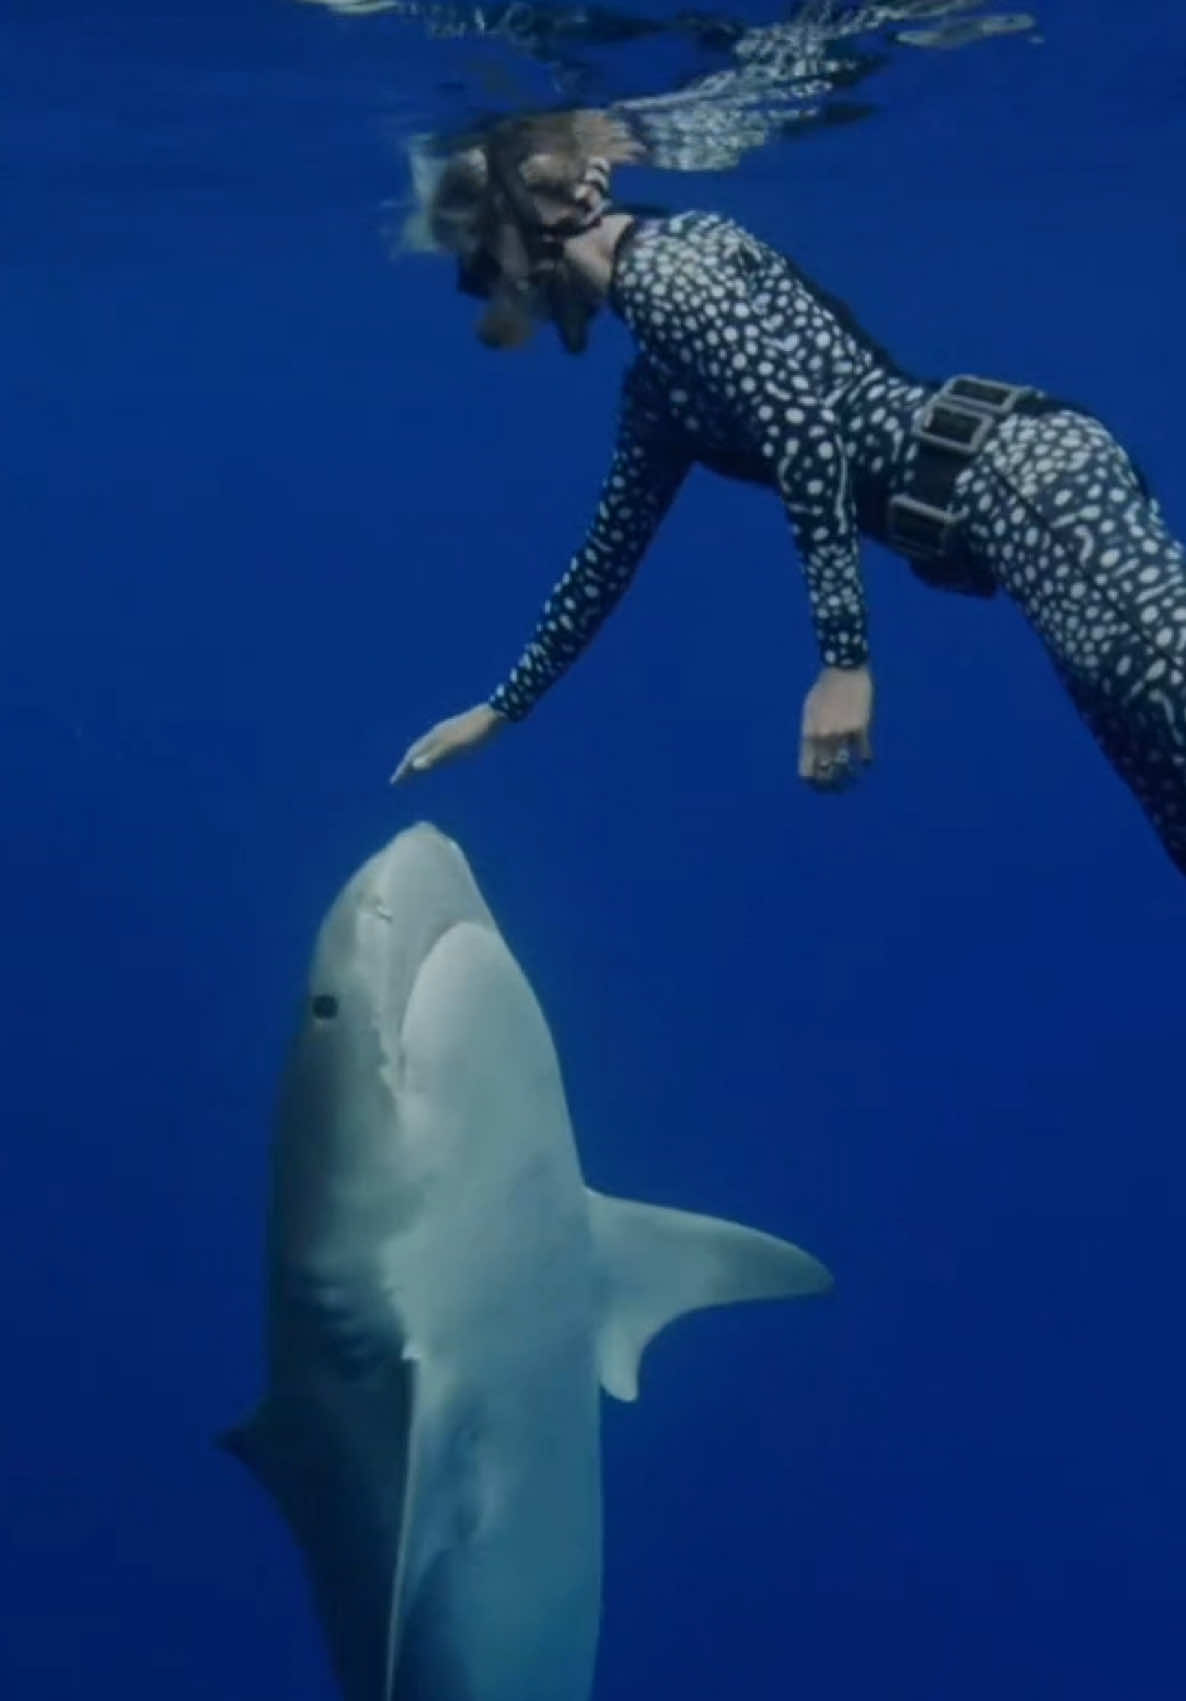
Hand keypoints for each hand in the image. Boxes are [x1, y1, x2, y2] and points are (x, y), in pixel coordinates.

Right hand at [391, 703, 506, 783]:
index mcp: (434, 738)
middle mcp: (436, 734)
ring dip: (418, 760)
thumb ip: (436, 756)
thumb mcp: (457, 748)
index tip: (394, 783)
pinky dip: (430, 755)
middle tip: (400, 780)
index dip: (403, 770)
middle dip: (406, 766)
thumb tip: (415, 766)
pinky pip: (436, 746)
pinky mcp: (456, 732)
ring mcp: (446, 732)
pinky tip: (438, 759)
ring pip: (426, 747)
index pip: (413, 756)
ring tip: (414, 770)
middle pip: (416, 751)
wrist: (495, 715)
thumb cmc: (477, 735)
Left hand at [798, 665, 872, 790]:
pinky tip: (866, 763)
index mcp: (808, 734)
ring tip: (852, 779)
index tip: (818, 786)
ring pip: (846, 767)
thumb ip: (810, 733)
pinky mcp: (861, 728)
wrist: (843, 670)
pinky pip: (864, 754)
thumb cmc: (823, 689)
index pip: (807, 770)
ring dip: (849, 777)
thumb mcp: (809, 711)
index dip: (813, 782)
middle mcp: (823, 738)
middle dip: (831, 784)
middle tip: (837, 788)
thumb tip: (812, 754)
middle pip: (826, 773)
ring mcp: (842, 734)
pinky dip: (865, 761)